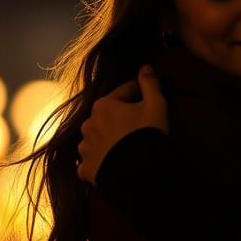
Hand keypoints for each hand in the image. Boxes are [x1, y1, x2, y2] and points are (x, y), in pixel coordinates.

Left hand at [76, 66, 168, 184]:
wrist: (138, 174)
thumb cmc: (147, 135)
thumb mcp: (156, 105)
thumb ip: (150, 84)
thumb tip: (145, 66)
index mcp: (104, 105)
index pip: (123, 93)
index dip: (138, 94)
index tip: (147, 99)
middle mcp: (88, 124)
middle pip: (107, 116)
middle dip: (119, 118)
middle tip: (137, 126)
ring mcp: (84, 148)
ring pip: (95, 138)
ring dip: (106, 139)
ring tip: (123, 147)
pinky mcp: (85, 169)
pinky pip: (90, 161)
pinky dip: (98, 161)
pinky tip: (109, 164)